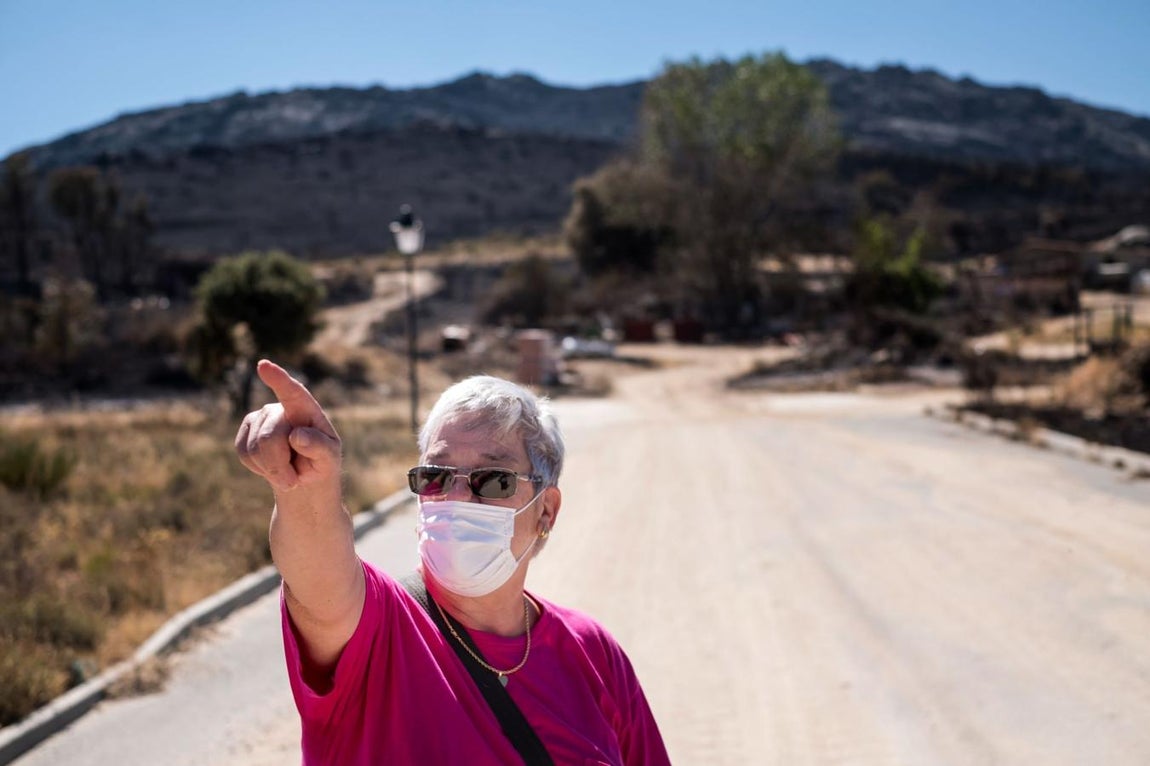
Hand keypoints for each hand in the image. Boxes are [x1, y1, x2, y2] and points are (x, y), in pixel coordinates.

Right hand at [235, 359, 340, 492]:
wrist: (302, 476)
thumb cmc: (321, 462)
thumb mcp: (329, 459)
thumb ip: (319, 447)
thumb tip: (297, 436)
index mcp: (307, 410)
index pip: (293, 392)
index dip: (279, 379)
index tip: (264, 366)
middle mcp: (281, 408)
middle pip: (270, 438)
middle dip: (279, 466)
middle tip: (294, 481)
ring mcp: (261, 417)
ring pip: (255, 449)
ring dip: (272, 470)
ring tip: (287, 472)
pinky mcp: (246, 430)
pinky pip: (244, 454)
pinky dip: (259, 468)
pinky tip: (271, 466)